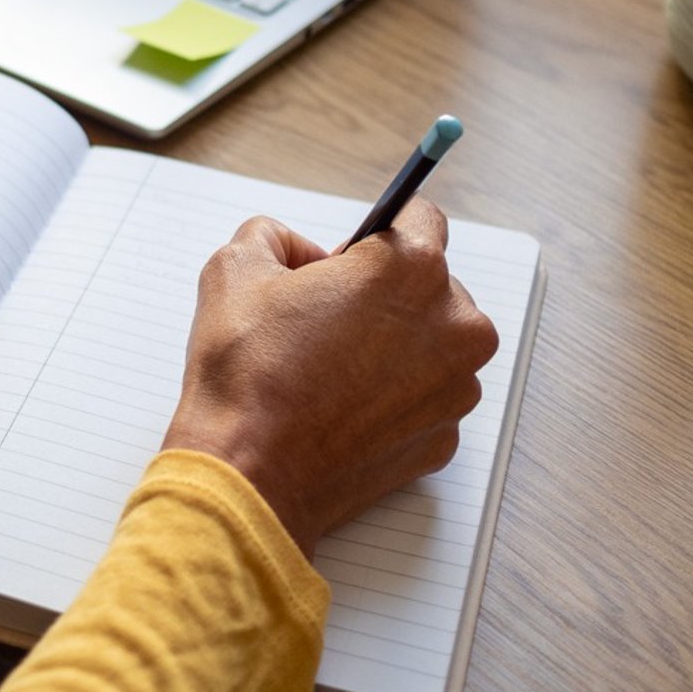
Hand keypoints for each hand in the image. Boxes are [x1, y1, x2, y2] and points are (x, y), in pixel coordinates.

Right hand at [160, 202, 498, 559]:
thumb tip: (297, 252)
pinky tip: (342, 405)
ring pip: (435, 344)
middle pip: (431, 285)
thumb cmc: (247, 373)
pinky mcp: (443, 438)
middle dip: (385, 292)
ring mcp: (455, 389)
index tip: (348, 258)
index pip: (421, 218)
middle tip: (326, 318)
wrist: (249, 473)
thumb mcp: (237, 267)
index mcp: (412, 270)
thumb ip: (275, 236)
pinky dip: (394, 396)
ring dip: (396, 344)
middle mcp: (453, 327)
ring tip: (330, 367)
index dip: (373, 235)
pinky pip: (427, 398)